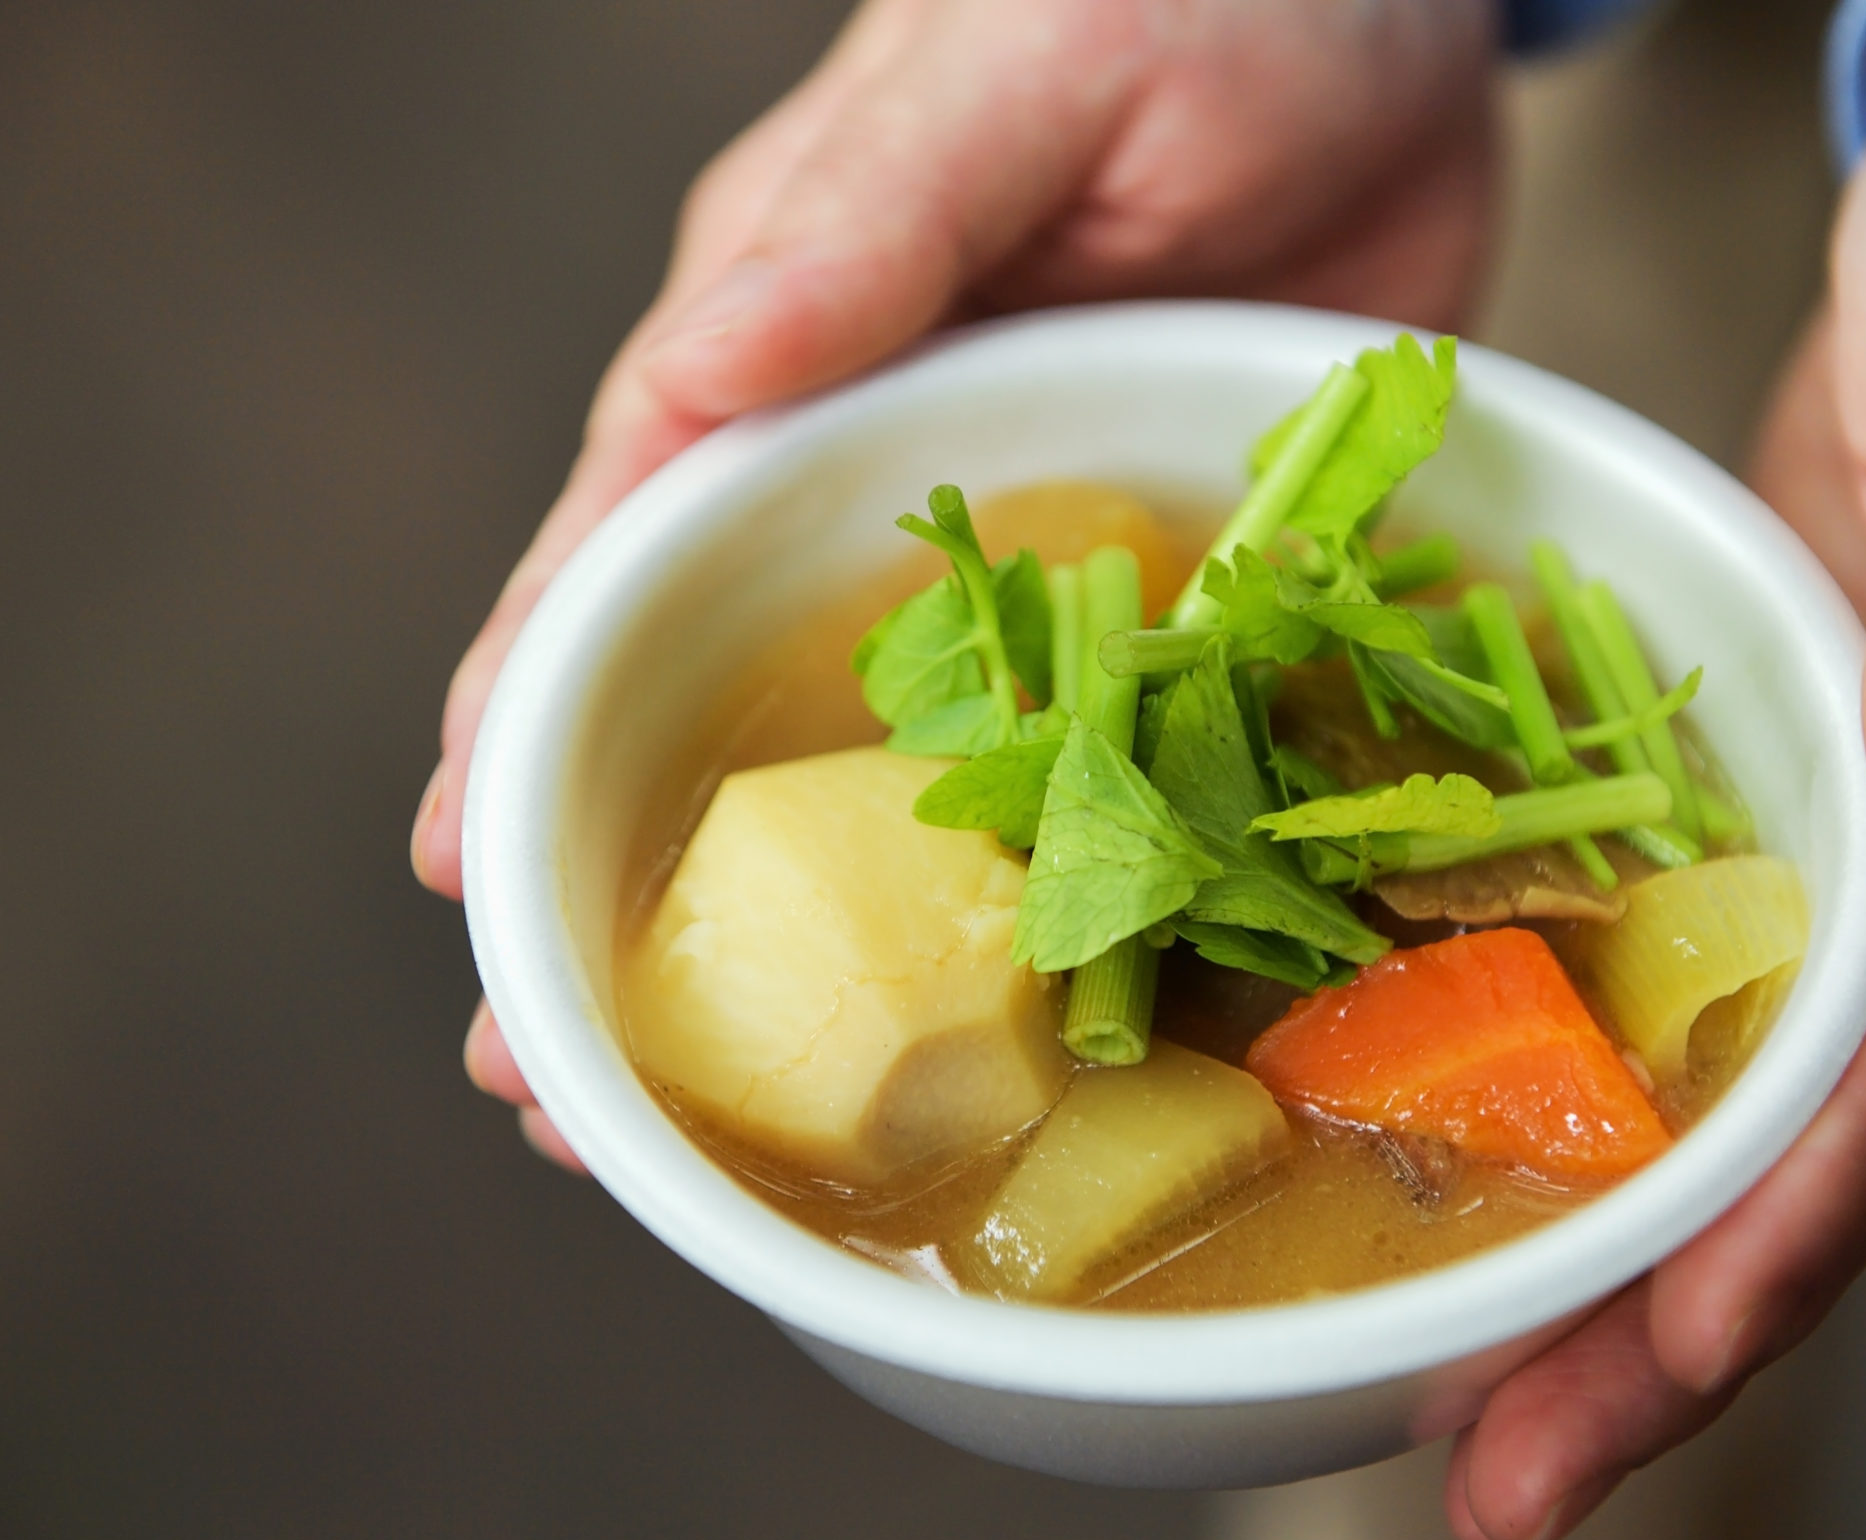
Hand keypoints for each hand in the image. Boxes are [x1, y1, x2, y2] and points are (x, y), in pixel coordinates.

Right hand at [415, 0, 1499, 1160]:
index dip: (527, 716)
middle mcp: (883, 473)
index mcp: (791, 345)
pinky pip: (1114, 749)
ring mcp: (1033, 545)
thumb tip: (694, 381)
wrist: (1400, 2)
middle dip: (636, 878)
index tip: (465, 887)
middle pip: (722, 694)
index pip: (617, 551)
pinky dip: (1078, 872)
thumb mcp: (1009, 83)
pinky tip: (1071, 1003)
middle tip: (560, 1088)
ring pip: (908, 760)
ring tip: (778, 1104)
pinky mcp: (1175, 581)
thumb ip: (859, 229)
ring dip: (847, 927)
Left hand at [1447, 51, 1865, 1539]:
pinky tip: (1497, 1156)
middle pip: (1819, 1153)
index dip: (1781, 1235)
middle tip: (1500, 1484)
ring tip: (1473, 1397)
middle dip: (1668, 1329)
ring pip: (1748, 1099)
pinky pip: (1696, 979)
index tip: (1649, 1360)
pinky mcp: (1793, 783)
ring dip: (1620, 1252)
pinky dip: (1602, 1088)